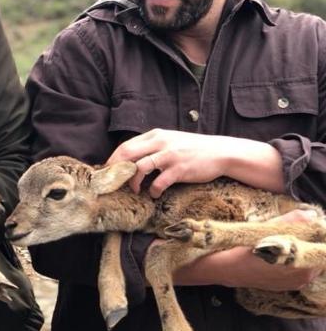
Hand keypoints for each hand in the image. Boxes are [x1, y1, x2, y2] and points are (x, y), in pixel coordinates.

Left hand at [107, 129, 283, 196]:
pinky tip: (155, 194)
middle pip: (127, 154)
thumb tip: (132, 159)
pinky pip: (158, 182)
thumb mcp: (171, 141)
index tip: (108, 172)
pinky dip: (153, 190)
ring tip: (135, 190)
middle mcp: (160, 142)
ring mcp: (169, 155)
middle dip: (116, 170)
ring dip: (133, 182)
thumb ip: (153, 147)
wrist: (221, 152)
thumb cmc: (193, 149)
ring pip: (139, 168)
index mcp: (156, 135)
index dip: (113, 160)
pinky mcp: (179, 169)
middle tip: (113, 183)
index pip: (126, 145)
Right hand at [170, 208, 322, 289]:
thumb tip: (311, 214)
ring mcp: (295, 283)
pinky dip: (296, 259)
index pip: (322, 248)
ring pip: (309, 262)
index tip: (312, 224)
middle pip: (318, 255)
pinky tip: (283, 249)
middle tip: (299, 227)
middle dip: (311, 241)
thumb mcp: (268, 231)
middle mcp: (303, 278)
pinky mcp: (285, 285)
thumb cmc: (245, 250)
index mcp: (304, 265)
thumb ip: (292, 222)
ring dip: (303, 249)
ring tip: (290, 236)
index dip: (318, 234)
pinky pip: (299, 270)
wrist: (226, 269)